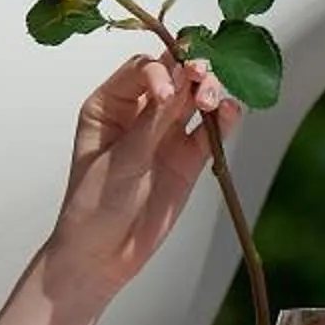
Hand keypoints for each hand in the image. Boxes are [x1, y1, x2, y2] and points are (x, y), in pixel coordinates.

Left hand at [46, 51, 242, 294]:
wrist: (103, 254)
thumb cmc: (94, 205)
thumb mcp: (119, 160)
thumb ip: (151, 123)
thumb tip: (177, 85)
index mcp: (109, 105)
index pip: (141, 69)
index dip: (160, 72)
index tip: (167, 93)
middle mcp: (139, 113)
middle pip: (174, 76)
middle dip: (192, 72)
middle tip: (203, 76)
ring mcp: (166, 135)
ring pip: (195, 99)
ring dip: (210, 92)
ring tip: (213, 102)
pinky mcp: (188, 159)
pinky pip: (210, 132)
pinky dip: (224, 121)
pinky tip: (231, 113)